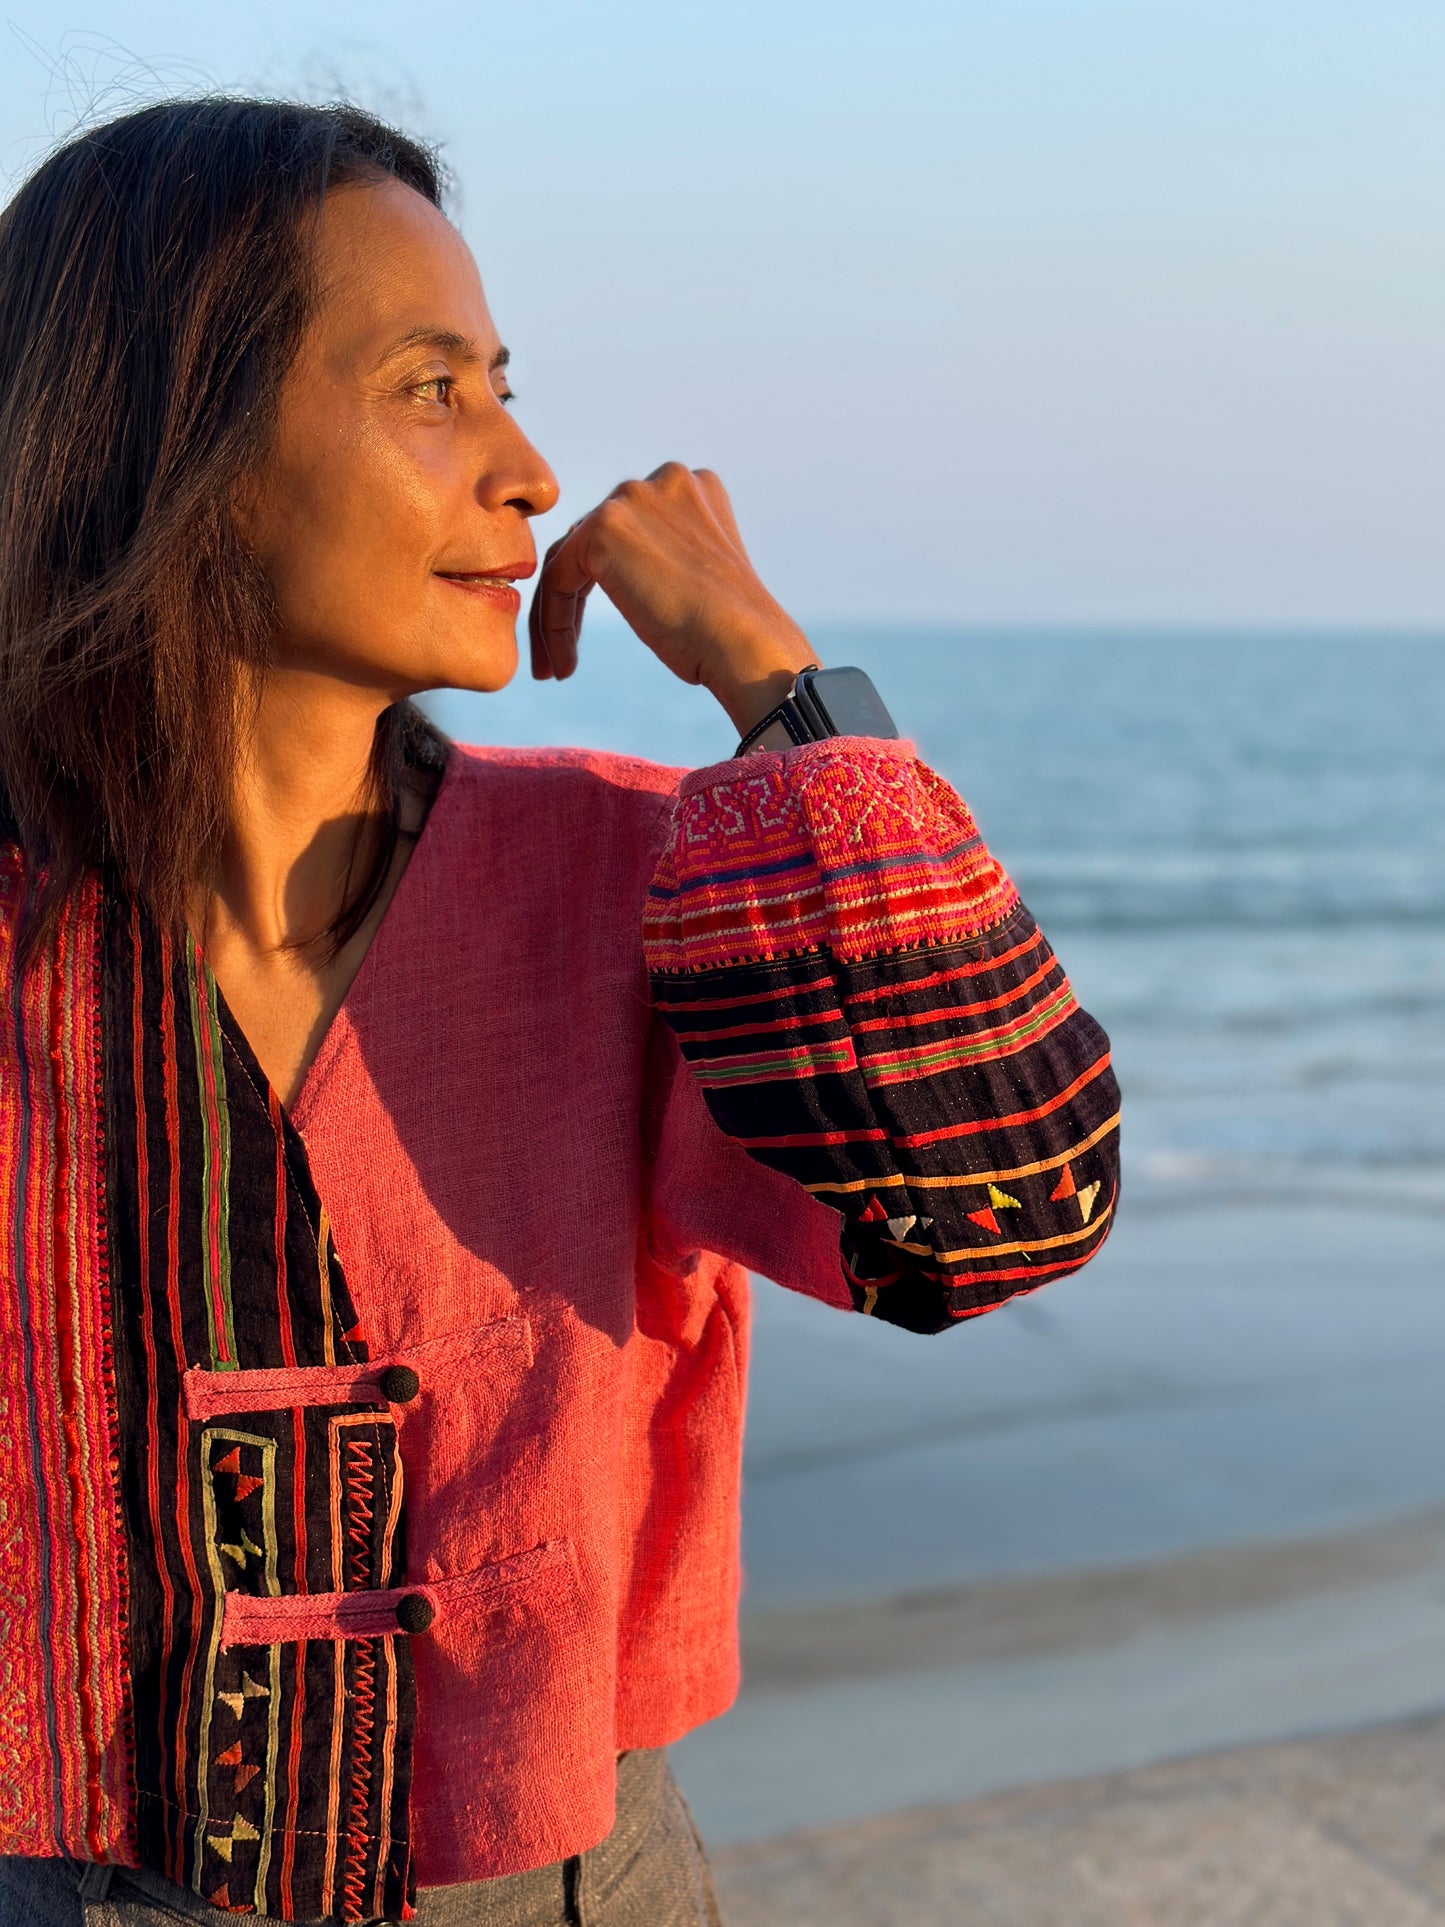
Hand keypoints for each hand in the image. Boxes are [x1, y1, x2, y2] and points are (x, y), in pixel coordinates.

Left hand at [528, 462, 819, 738]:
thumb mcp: (697, 579)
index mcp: (694, 490)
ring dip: (558, 616)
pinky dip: (554, 623)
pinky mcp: (604, 528)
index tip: (599, 632)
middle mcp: (664, 481)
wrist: (745, 644)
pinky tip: (565, 665)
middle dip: (575, 599)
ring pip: (570, 559)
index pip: (628, 531)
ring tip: (558, 669)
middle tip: (564, 656)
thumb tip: (629, 578)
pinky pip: (558, 577)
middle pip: (593, 540)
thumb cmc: (728, 634)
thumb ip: (663, 558)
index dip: (608, 585)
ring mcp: (633, 499)